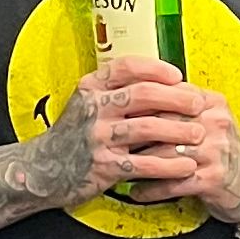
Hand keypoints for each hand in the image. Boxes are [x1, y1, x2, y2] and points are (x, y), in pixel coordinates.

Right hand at [25, 54, 188, 208]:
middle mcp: (93, 109)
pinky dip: (169, 165)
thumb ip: (115, 93)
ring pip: (148, 128)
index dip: (156, 69)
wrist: (41, 171)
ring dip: (179, 131)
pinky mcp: (104, 166)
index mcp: (91, 88)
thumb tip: (161, 86)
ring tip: (199, 134)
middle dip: (177, 98)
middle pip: (143, 94)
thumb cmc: (72, 137)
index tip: (177, 75)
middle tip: (197, 103)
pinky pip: (145, 164)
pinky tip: (186, 166)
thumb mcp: (86, 104)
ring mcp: (98, 138)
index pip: (127, 67)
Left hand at [96, 62, 239, 220]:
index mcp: (212, 102)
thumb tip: (136, 93)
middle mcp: (216, 123)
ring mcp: (216, 151)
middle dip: (134, 133)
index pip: (170, 95)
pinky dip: (152, 189)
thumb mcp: (207, 119)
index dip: (140, 104)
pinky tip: (136, 191)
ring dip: (138, 163)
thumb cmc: (217, 150)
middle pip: (165, 123)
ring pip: (166, 154)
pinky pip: (174, 183)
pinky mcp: (213, 179)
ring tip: (118, 167)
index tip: (117, 111)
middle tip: (110, 140)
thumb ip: (179, 105)